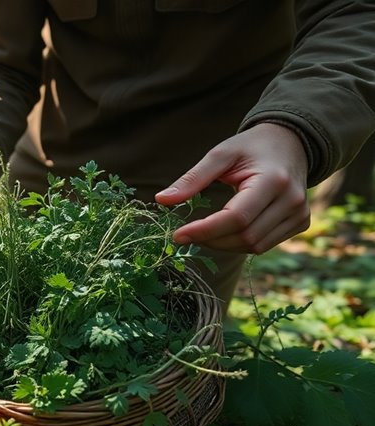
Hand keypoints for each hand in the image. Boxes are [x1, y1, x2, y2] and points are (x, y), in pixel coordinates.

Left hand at [155, 122, 309, 253]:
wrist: (290, 143)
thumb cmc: (251, 147)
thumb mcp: (220, 155)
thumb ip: (192, 178)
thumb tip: (161, 200)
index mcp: (273, 180)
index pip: (236, 218)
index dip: (205, 231)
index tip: (177, 235)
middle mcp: (292, 200)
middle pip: (245, 236)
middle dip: (211, 240)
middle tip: (187, 234)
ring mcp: (300, 214)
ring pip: (255, 246)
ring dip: (224, 245)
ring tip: (205, 231)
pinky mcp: (301, 223)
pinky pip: (264, 245)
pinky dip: (240, 243)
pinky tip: (227, 230)